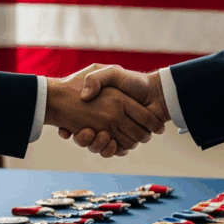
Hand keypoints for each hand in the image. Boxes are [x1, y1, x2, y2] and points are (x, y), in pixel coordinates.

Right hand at [46, 65, 164, 154]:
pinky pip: (113, 151)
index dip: (67, 126)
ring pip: (99, 146)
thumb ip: (97, 79)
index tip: (65, 128)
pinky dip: (112, 149)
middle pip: (87, 138)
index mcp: (97, 107)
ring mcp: (114, 131)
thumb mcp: (112, 72)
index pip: (75, 121)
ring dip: (98, 145)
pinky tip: (112, 142)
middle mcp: (104, 120)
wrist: (157, 94)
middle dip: (85, 138)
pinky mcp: (124, 141)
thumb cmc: (135, 82)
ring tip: (101, 135)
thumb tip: (85, 96)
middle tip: (88, 131)